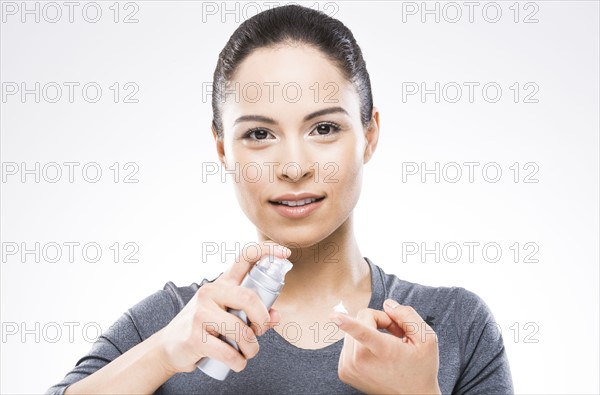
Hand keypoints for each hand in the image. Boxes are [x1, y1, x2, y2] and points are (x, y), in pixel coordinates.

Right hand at [156, 241, 290, 373]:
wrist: (170, 346)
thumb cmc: (206, 327)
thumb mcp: (228, 314)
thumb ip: (253, 313)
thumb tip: (276, 316)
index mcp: (222, 283)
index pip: (244, 257)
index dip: (266, 251)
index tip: (285, 253)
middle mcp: (210, 293)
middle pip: (248, 298)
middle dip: (262, 319)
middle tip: (260, 331)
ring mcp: (200, 314)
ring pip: (240, 330)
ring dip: (252, 348)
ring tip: (248, 352)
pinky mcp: (194, 337)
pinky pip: (227, 352)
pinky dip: (239, 362)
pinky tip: (238, 363)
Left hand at [328, 299, 440, 394]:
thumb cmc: (421, 367)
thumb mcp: (426, 339)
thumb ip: (407, 316)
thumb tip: (387, 305)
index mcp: (384, 351)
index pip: (363, 333)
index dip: (347, 323)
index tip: (333, 316)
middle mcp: (362, 361)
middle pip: (361, 319)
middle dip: (378, 322)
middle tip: (396, 335)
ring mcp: (350, 368)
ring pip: (352, 330)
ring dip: (369, 332)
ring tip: (387, 347)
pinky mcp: (344, 371)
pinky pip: (348, 342)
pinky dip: (360, 343)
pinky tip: (376, 355)